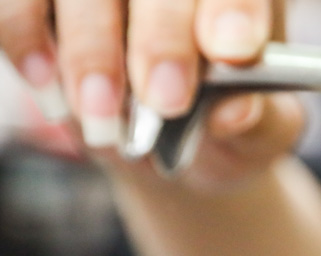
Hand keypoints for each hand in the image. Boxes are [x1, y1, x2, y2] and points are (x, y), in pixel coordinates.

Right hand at [0, 0, 302, 190]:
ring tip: (102, 117)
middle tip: (165, 102)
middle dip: (160, 37)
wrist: (170, 144)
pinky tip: (51, 90)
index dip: (232, 8)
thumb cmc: (226, 126)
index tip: (231, 51)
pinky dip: (26, 37)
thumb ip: (261, 122)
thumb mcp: (261, 135)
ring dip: (88, 47)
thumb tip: (236, 110)